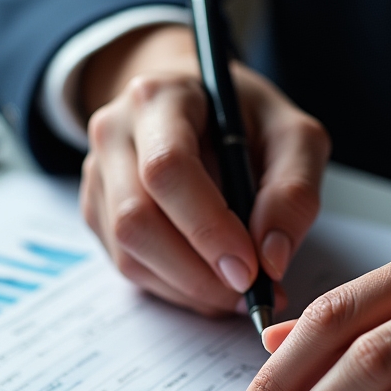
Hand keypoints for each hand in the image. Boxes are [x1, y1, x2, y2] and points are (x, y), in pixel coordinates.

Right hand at [79, 24, 329, 314]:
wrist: (192, 106)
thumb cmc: (243, 119)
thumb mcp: (293, 136)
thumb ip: (294, 191)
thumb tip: (271, 259)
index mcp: (159, 99)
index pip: (167, 169)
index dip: (208, 227)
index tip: (250, 269)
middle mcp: (113, 135)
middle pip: (136, 220)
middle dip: (197, 272)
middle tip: (248, 292)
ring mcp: (97, 178)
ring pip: (128, 254)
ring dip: (188, 287)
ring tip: (236, 292)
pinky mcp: (96, 214)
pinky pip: (128, 267)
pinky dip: (175, 288)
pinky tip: (209, 281)